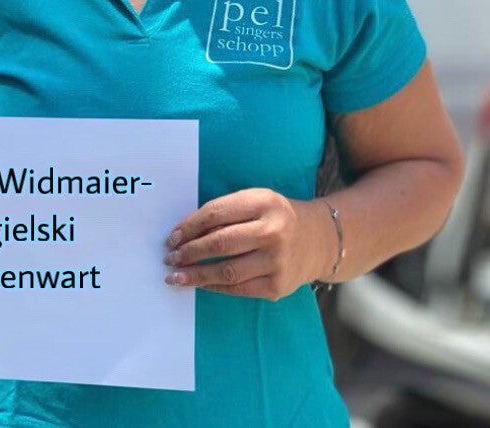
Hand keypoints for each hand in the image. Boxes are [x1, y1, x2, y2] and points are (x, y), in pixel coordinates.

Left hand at [163, 188, 329, 300]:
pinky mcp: (278, 286)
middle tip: (170, 258)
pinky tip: (200, 284)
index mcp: (263, 203)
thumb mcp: (256, 201)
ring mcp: (277, 261)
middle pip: (220, 243)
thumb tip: (186, 233)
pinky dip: (215, 287)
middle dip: (189, 252)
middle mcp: (273, 232)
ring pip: (227, 271)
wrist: (320, 239)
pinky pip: (238, 288)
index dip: (189, 226)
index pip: (216, 213)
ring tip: (175, 277)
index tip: (172, 237)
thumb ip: (226, 212)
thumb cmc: (277, 216)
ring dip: (196, 275)